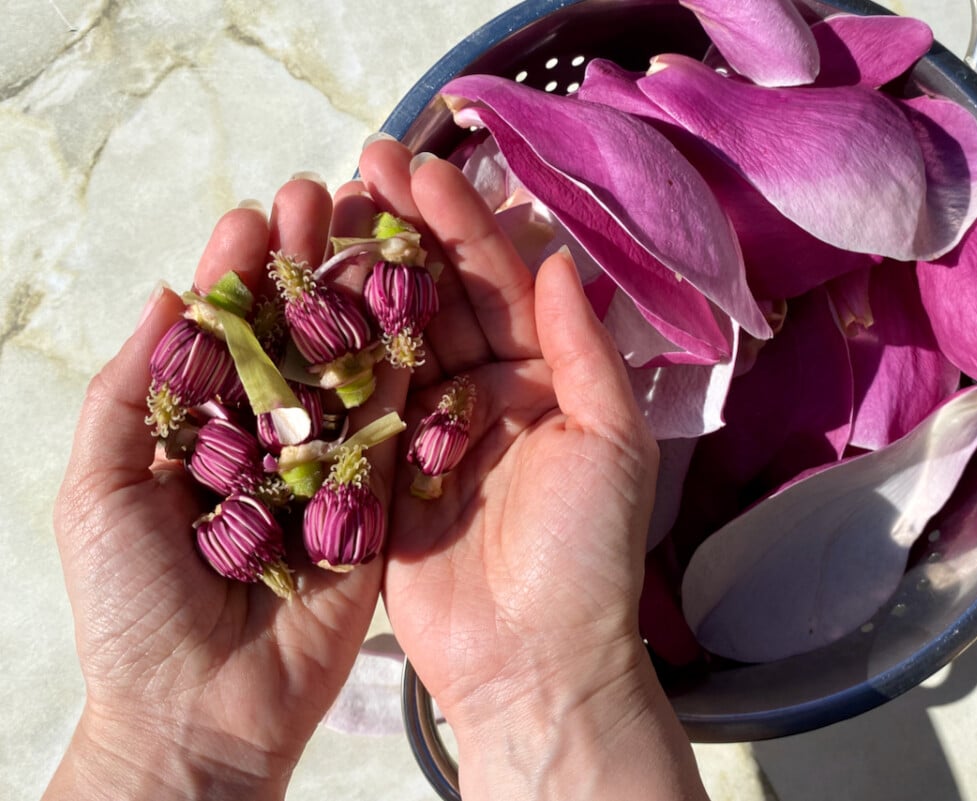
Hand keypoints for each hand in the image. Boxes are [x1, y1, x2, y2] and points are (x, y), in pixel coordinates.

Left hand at [47, 177, 403, 800]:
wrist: (201, 710)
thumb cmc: (132, 606)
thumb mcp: (100, 486)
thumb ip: (131, 392)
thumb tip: (169, 296)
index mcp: (198, 432)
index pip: (224, 334)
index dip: (240, 272)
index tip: (255, 213)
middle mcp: (266, 440)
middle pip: (290, 338)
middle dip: (303, 267)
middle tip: (321, 196)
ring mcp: (326, 470)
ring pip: (343, 370)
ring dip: (357, 299)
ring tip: (371, 230)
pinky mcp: (374, 505)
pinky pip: (390, 432)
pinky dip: (402, 372)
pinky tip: (411, 310)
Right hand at [357, 140, 706, 799]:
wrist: (532, 663)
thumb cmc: (587, 555)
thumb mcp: (608, 442)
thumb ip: (583, 349)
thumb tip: (559, 256)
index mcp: (548, 376)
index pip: (503, 281)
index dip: (465, 223)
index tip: (424, 169)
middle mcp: (487, 390)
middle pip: (440, 293)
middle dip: (403, 229)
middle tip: (361, 166)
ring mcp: (427, 427)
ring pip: (390, 333)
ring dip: (359, 273)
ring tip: (320, 211)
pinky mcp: (378, 469)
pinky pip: (353, 398)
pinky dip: (329, 348)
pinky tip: (300, 295)